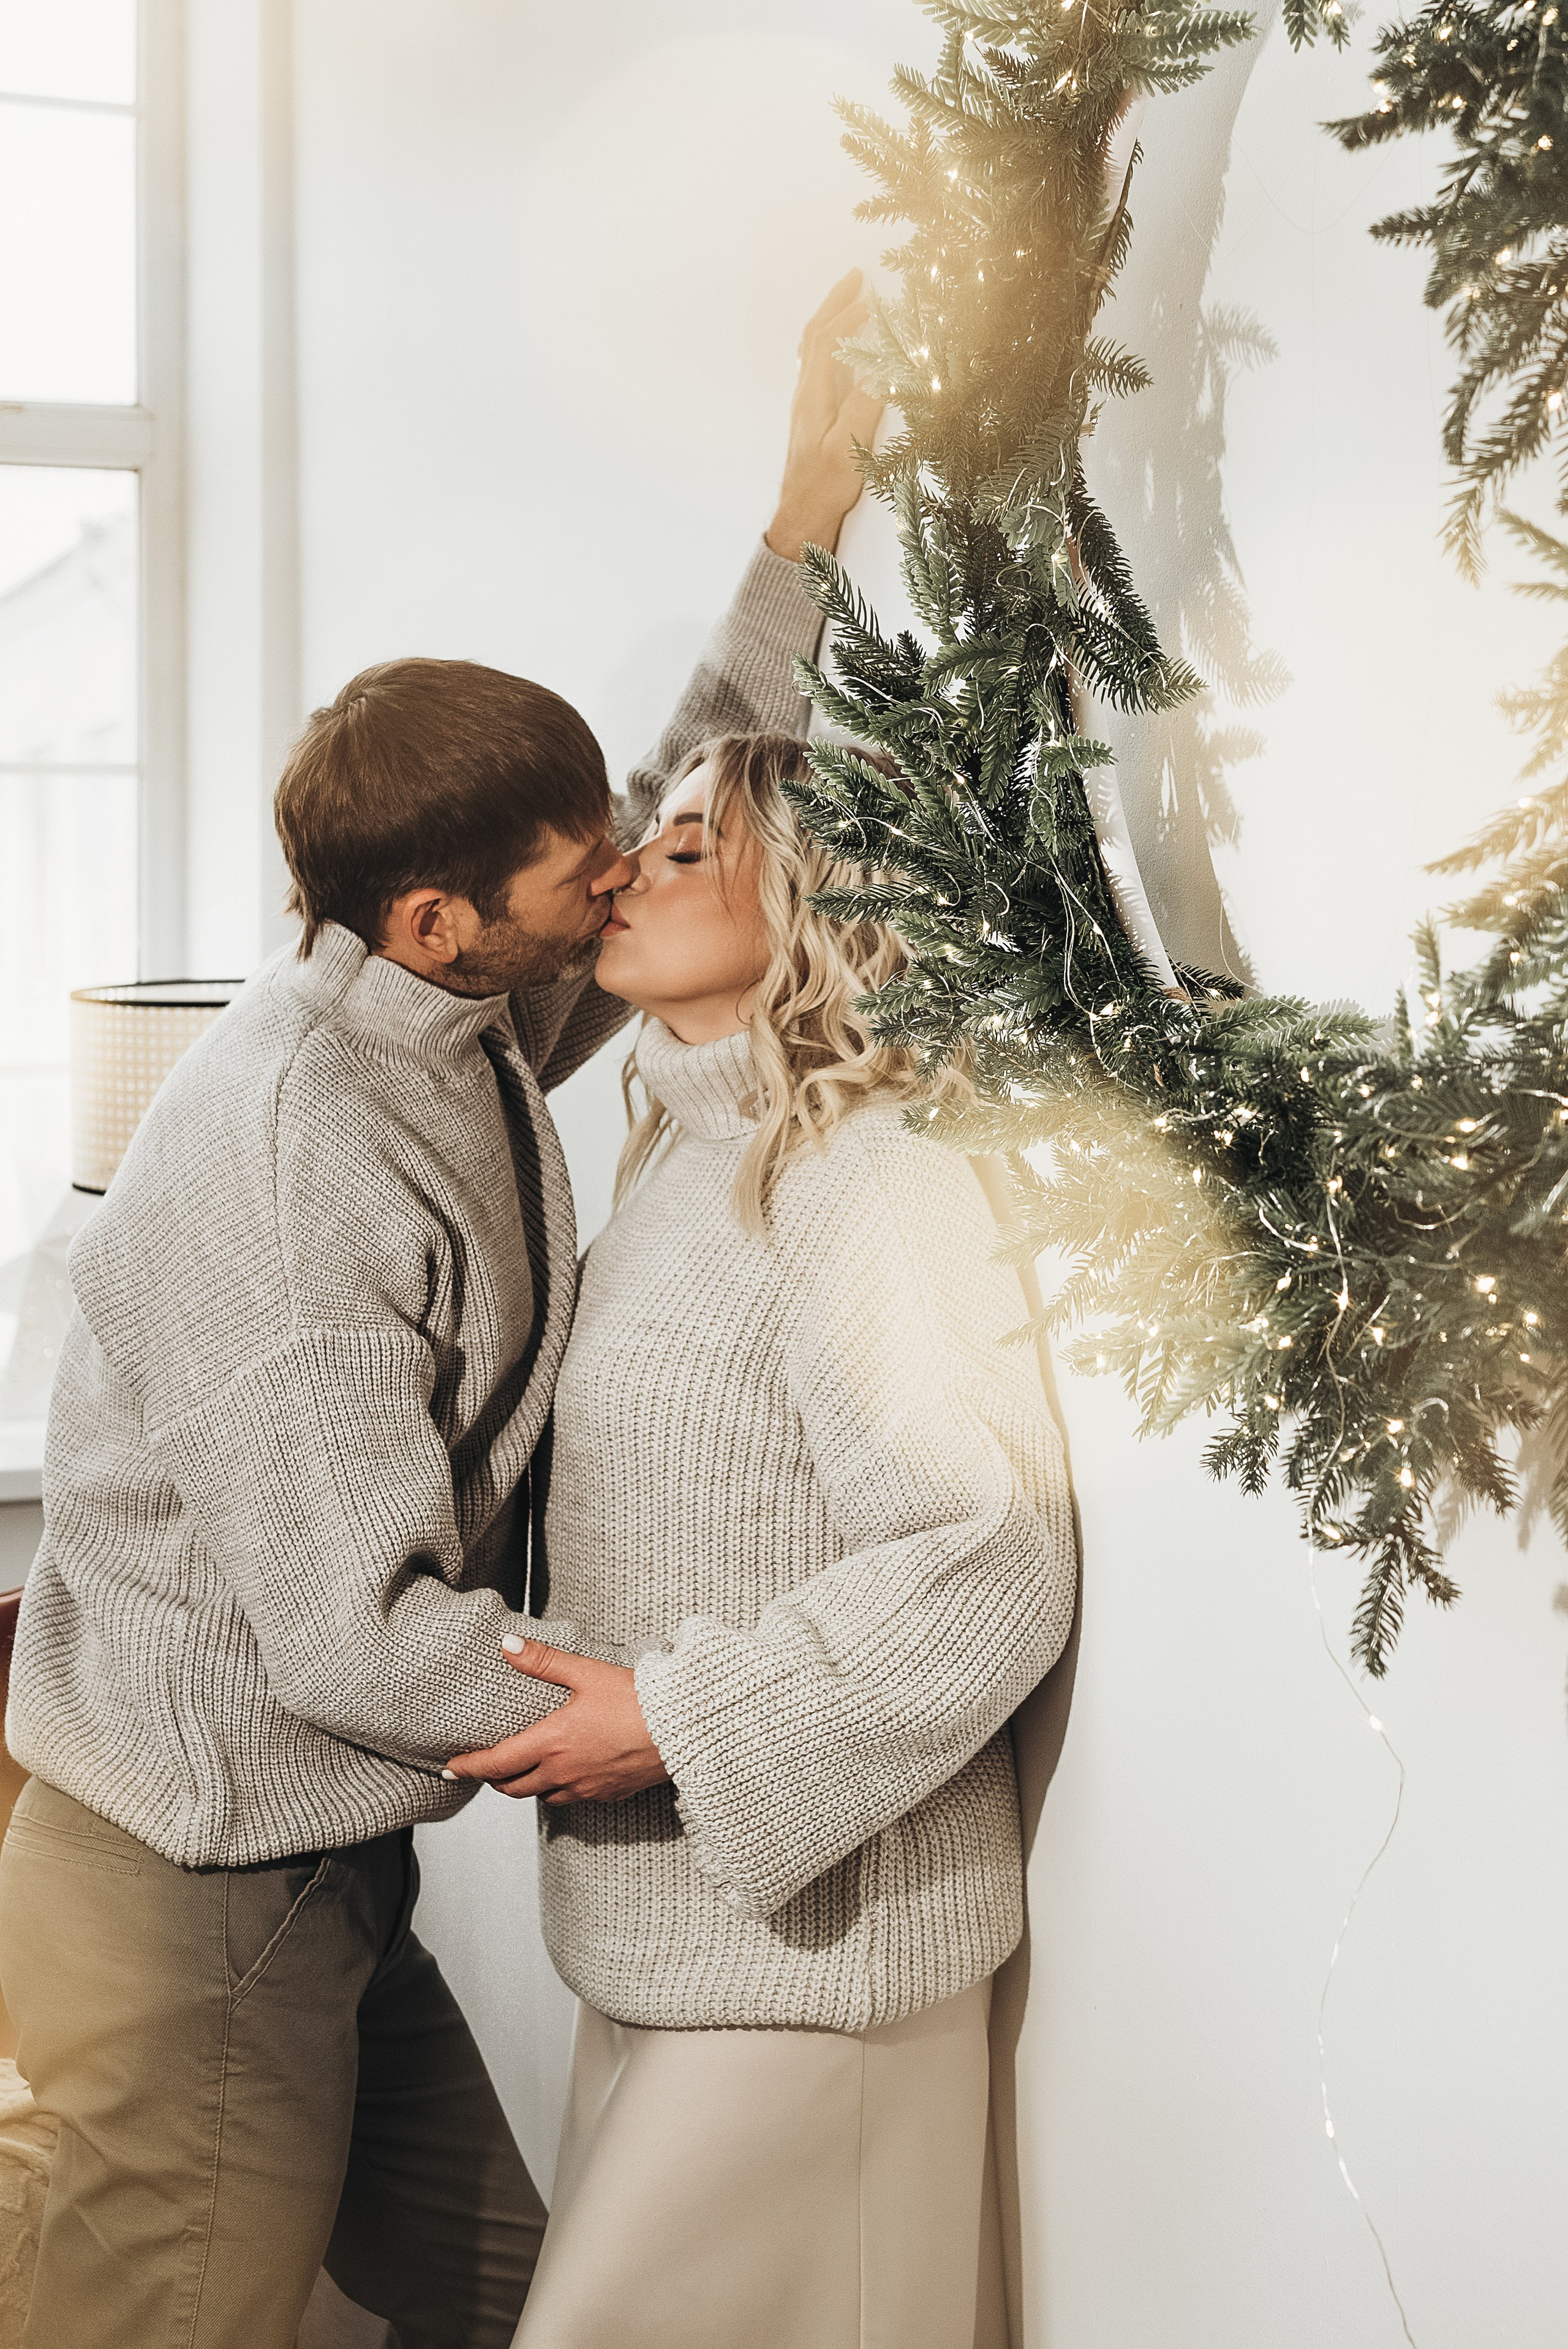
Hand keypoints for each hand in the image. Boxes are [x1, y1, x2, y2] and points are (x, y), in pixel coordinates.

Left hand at [442, 1637, 670, 1805]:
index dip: (469, 1767)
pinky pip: (572, 1799)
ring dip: (526, 1785)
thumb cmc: (639, 1699)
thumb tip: (507, 1645)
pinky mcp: (608, 1795)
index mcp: (553, 1742)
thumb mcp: (587, 1673)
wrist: (686, 1730)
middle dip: (494, 1779)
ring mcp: (586, 1788)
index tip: (449, 1768)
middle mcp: (564, 1772)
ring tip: (523, 1768)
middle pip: (513, 1788)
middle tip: (484, 1767)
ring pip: (542, 1796)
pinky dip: (558, 1788)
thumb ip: (543, 1660)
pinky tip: (566, 1771)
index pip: (497, 1763)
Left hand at [765, 268, 884, 563]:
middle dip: (835, 304)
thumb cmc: (825, 488)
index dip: (851, 314)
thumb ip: (866, 404)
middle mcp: (806, 395)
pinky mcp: (812, 419)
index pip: (829, 340)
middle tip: (855, 278)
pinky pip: (817, 368)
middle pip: (814, 336)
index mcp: (814, 396)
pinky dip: (829, 345)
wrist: (802, 518)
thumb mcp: (850, 447)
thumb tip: (884, 366)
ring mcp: (806, 406)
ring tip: (849, 304)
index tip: (874, 293)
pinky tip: (840, 351)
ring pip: (812, 350)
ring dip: (830, 320)